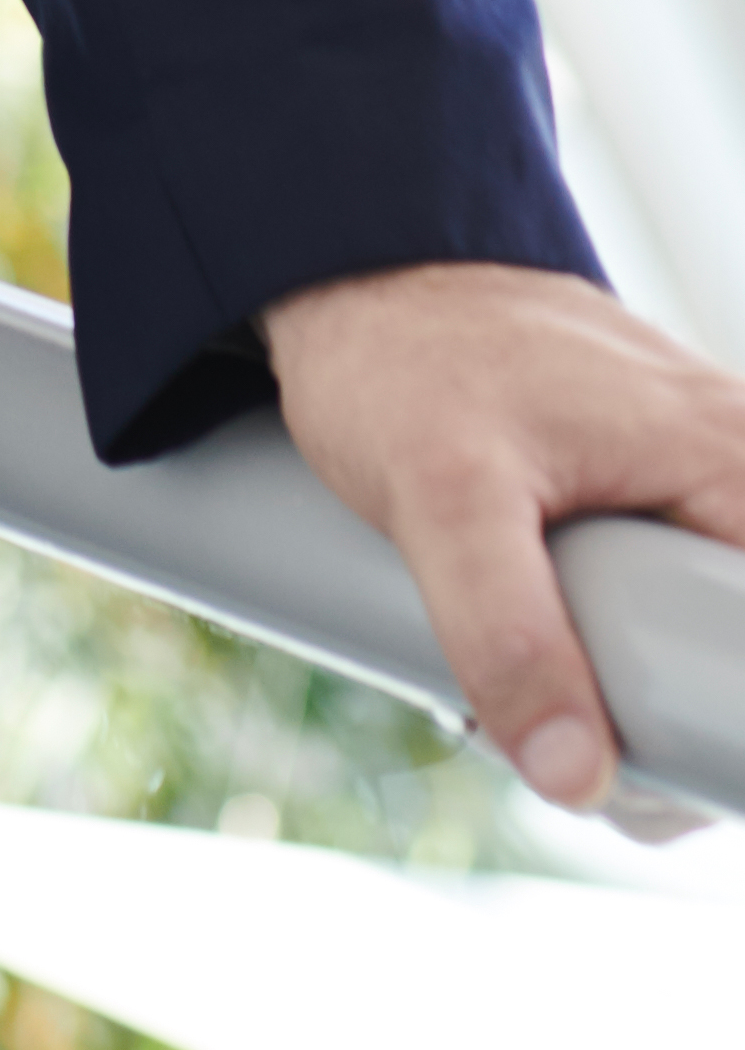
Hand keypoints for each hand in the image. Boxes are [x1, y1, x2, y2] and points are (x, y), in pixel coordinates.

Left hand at [264, 258, 744, 813]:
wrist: (344, 267)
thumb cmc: (396, 357)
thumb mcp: (439, 497)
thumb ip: (507, 633)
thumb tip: (581, 778)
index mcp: (728, 452)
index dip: (729, 733)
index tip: (651, 783)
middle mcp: (734, 453)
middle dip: (672, 727)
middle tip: (570, 756)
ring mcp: (695, 465)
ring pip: (706, 634)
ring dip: (632, 693)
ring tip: (534, 709)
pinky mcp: (649, 478)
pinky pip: (667, 591)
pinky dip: (611, 645)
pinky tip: (543, 667)